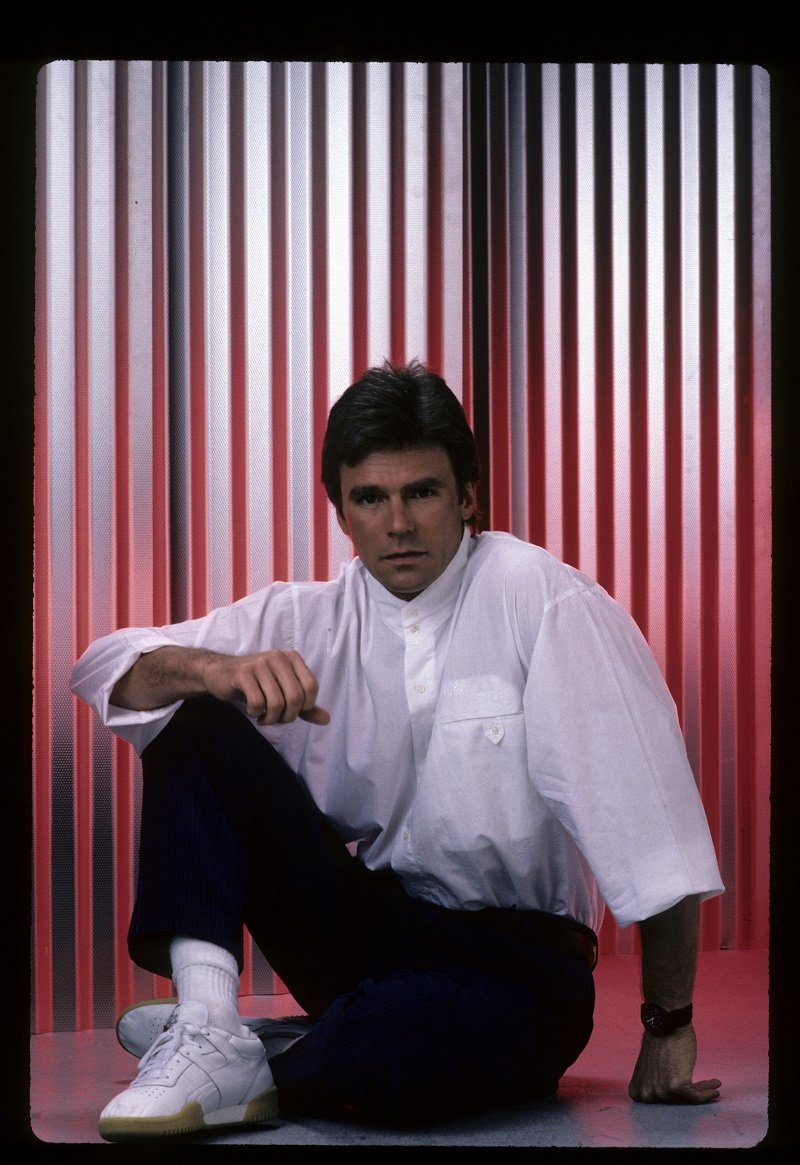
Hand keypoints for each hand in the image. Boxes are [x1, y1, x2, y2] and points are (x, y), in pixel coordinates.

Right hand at [202, 649, 330, 725]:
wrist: (220, 673)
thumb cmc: (256, 684)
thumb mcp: (283, 692)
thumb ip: (305, 705)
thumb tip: (326, 719)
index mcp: (292, 658)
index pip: (312, 687)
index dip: (305, 707)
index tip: (292, 712)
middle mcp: (278, 657)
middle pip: (296, 697)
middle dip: (287, 716)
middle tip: (276, 719)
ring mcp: (260, 663)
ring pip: (276, 702)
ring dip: (270, 718)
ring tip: (264, 717)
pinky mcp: (242, 673)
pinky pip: (257, 702)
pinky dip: (255, 713)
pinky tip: (252, 710)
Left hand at [628, 1024, 719, 1103]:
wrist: (666, 1024)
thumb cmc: (658, 1040)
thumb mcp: (649, 1068)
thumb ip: (653, 1083)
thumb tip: (666, 1095)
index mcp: (637, 1090)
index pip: (661, 1102)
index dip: (677, 1096)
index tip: (688, 1093)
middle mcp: (646, 1094)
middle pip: (675, 1101)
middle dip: (690, 1092)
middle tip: (705, 1086)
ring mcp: (660, 1091)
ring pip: (687, 1098)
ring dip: (703, 1090)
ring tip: (713, 1085)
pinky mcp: (676, 1086)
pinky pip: (696, 1096)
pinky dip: (708, 1093)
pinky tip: (715, 1088)